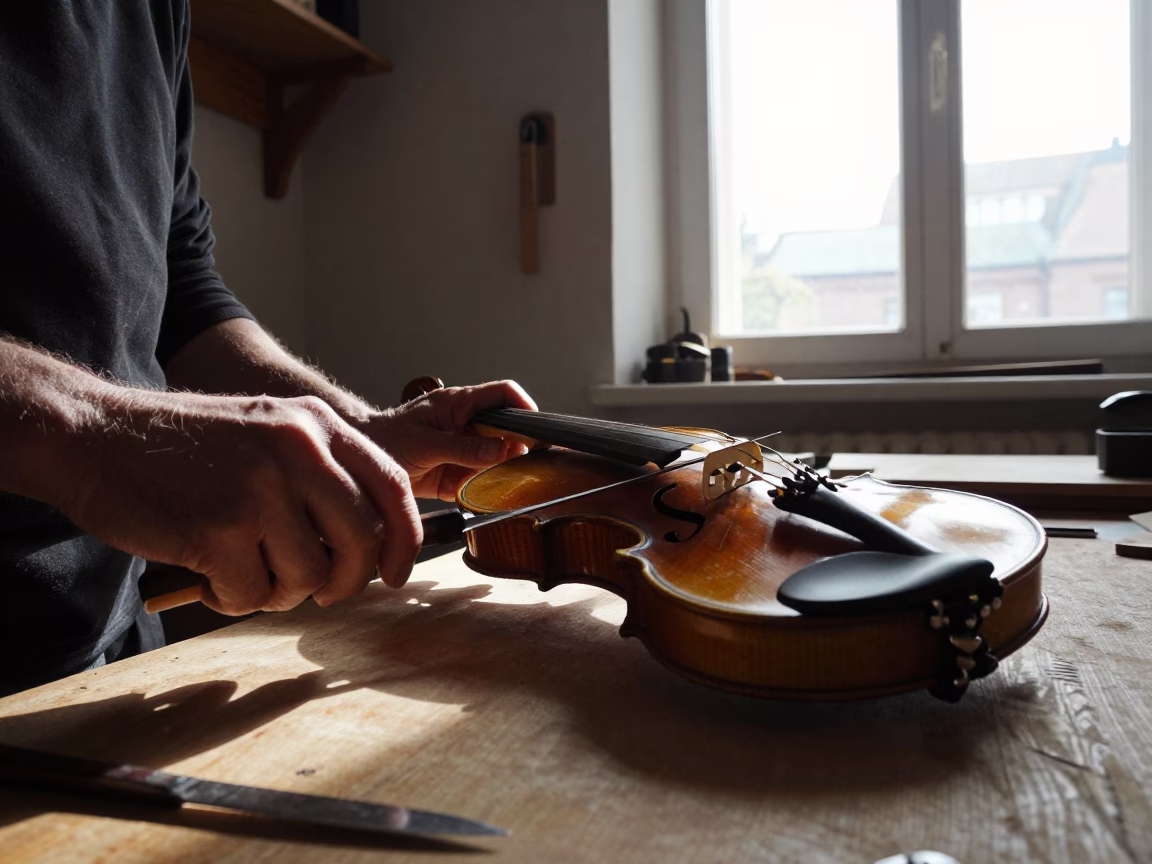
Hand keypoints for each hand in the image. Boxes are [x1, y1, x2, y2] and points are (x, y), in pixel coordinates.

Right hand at [57, 391, 422, 615]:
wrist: (93, 434)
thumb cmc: (184, 447)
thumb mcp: (268, 432)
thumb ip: (321, 475)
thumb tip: (371, 546)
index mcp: (315, 424)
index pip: (392, 486)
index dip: (405, 539)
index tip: (399, 572)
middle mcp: (296, 449)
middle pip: (362, 540)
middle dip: (347, 581)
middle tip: (319, 591)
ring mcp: (258, 488)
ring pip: (308, 575)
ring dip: (277, 590)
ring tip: (240, 569)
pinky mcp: (217, 529)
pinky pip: (252, 595)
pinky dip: (231, 599)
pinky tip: (206, 576)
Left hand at [360, 380, 537, 499]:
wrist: (358, 466)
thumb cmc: (384, 441)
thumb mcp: (424, 445)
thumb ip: (463, 448)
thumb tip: (504, 450)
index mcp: (458, 404)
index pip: (503, 394)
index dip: (524, 407)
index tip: (536, 430)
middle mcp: (465, 424)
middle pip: (507, 429)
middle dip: (519, 446)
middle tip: (525, 464)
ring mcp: (463, 448)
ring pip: (498, 458)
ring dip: (503, 471)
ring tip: (500, 481)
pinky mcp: (457, 473)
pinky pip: (482, 480)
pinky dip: (485, 489)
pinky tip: (481, 494)